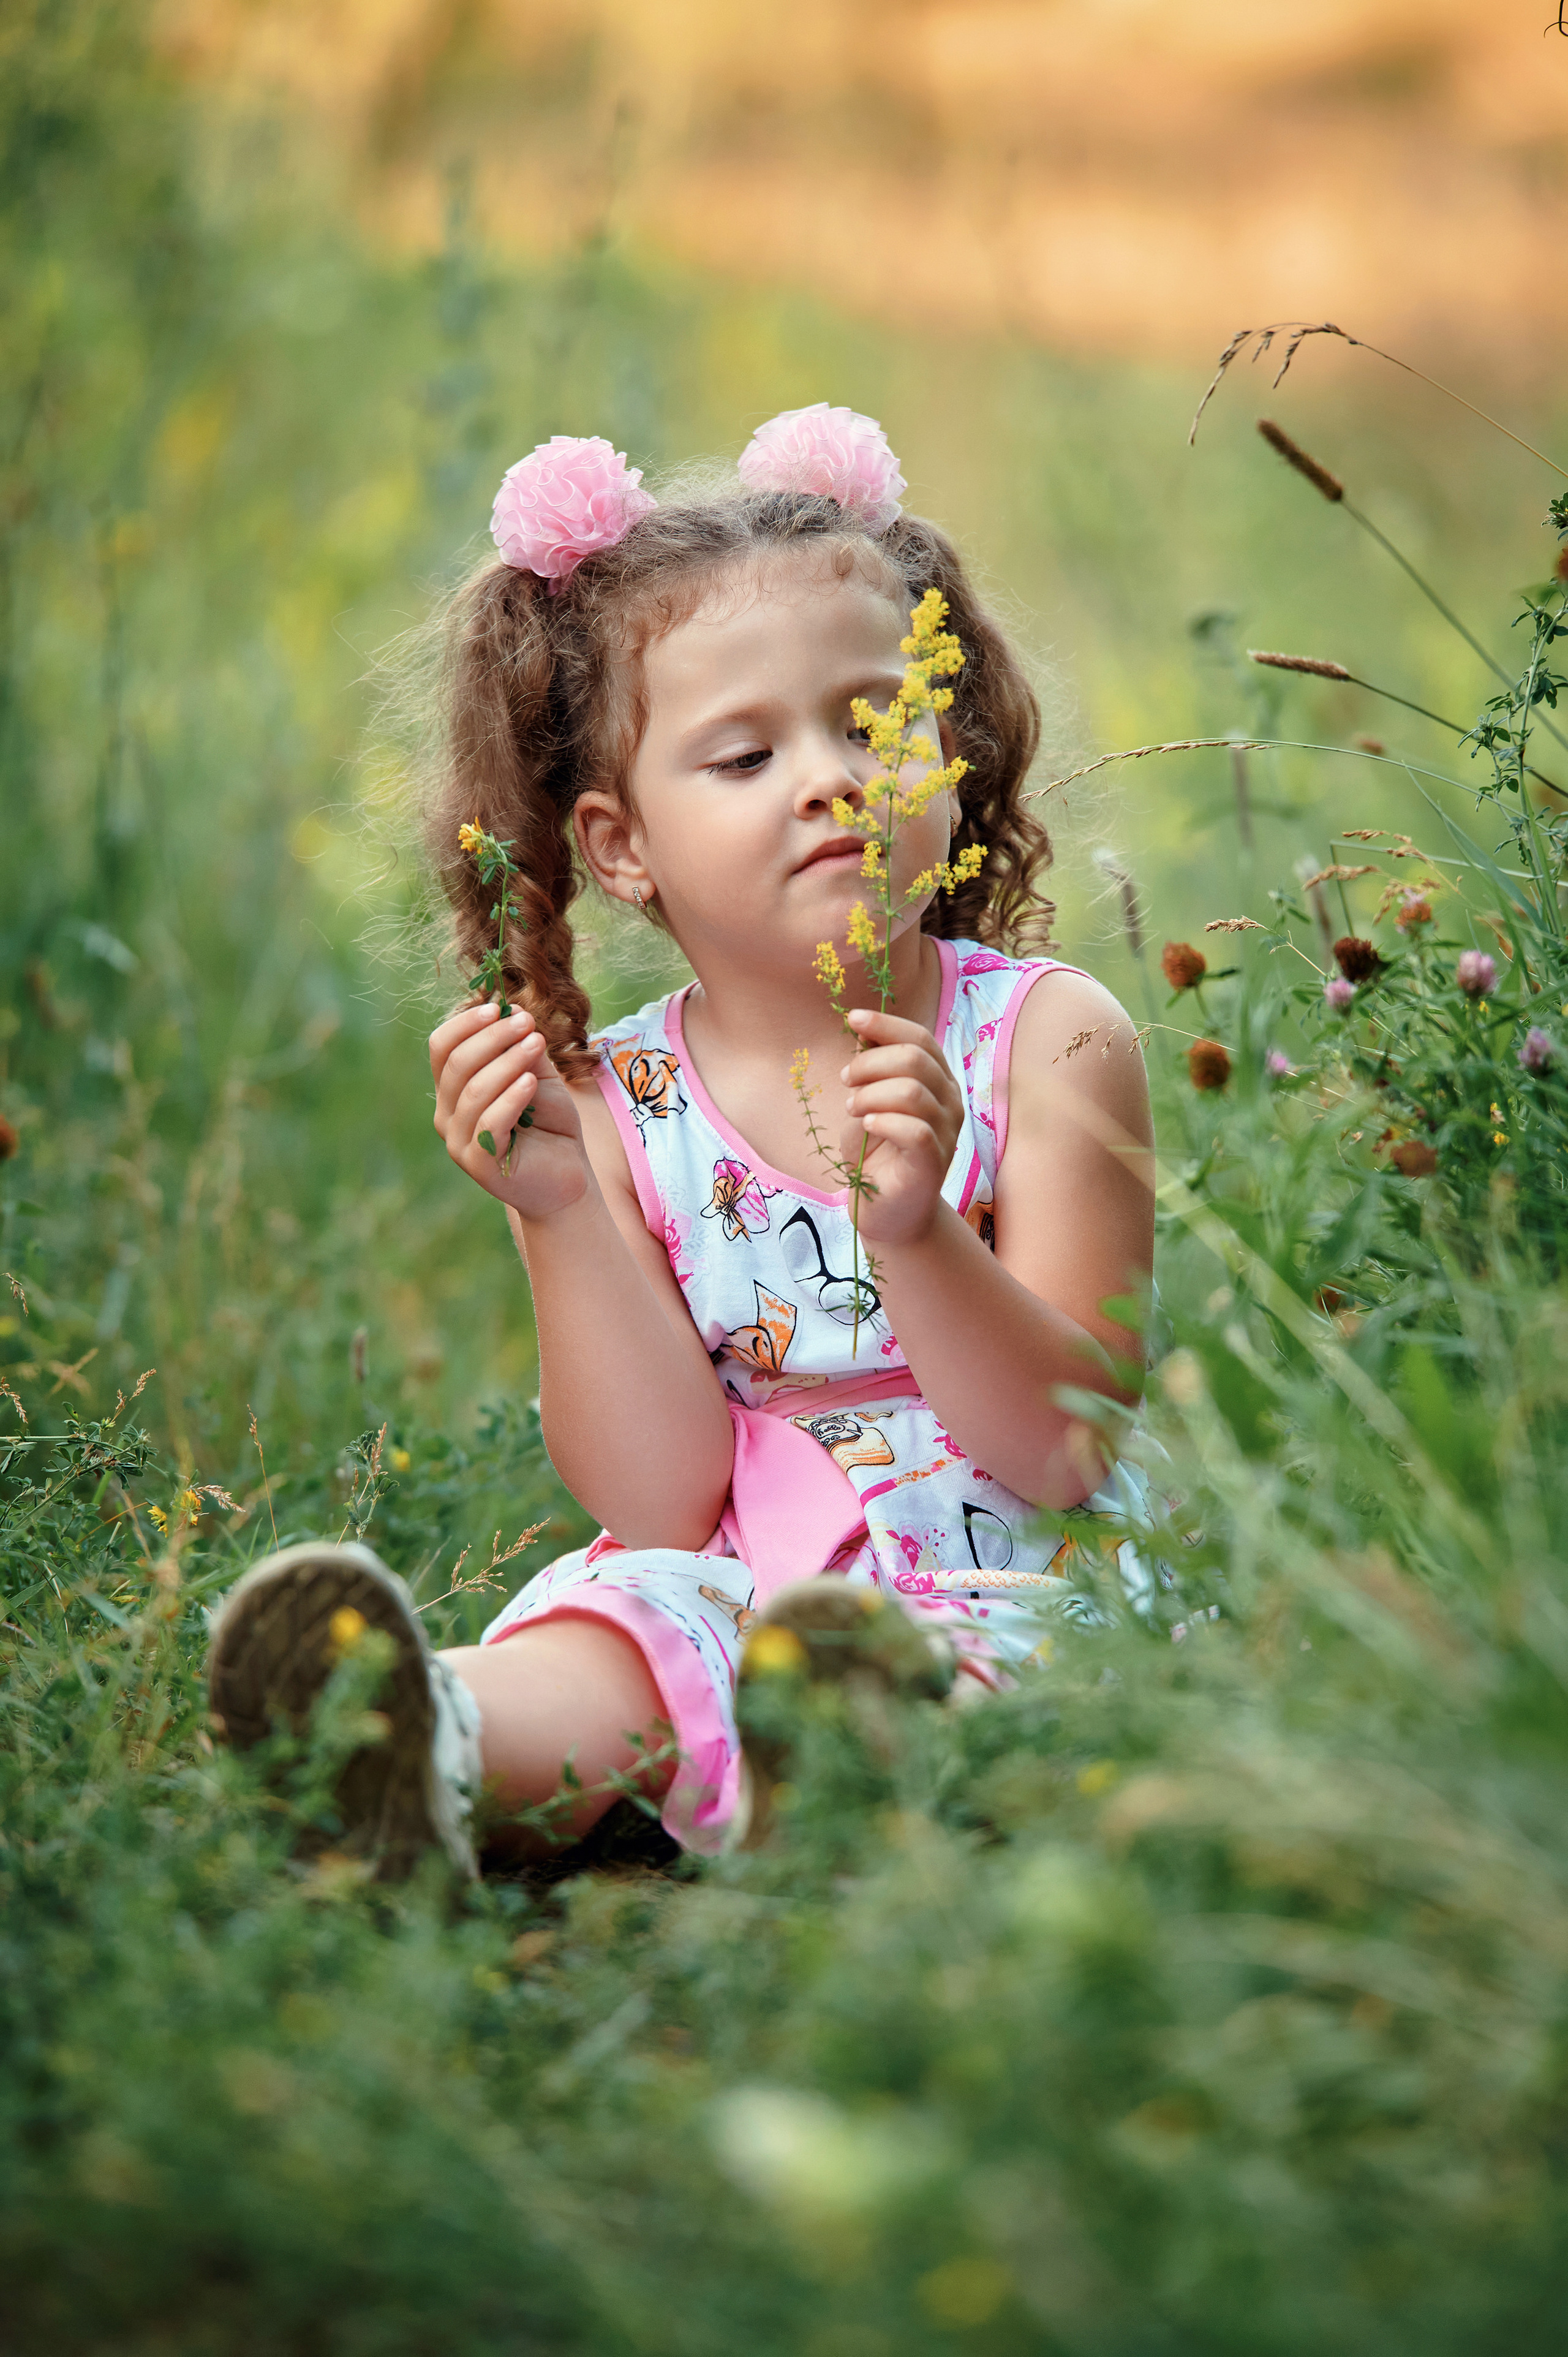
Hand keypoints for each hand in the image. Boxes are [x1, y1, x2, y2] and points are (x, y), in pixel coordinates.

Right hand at [429, 1002, 590, 1221]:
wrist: (567, 1177)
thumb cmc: (550, 1125)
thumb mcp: (538, 1076)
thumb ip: (523, 1048)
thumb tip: (513, 1010)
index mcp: (453, 1090)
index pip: (442, 1047)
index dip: (466, 1023)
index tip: (499, 1007)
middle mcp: (448, 1114)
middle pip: (456, 1064)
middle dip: (493, 1037)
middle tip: (526, 1022)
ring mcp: (459, 1141)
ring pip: (474, 1090)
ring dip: (508, 1061)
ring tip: (537, 1044)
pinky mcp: (479, 1164)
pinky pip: (490, 1122)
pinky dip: (511, 1097)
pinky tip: (531, 1082)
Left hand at [839, 1007, 963, 1248]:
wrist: (886, 1210)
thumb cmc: (877, 1155)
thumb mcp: (866, 1103)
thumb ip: (870, 1071)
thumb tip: (862, 1031)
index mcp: (937, 1081)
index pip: (920, 1039)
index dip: (885, 1025)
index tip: (852, 1019)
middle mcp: (949, 1103)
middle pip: (915, 1059)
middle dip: (870, 1063)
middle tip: (845, 1081)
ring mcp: (946, 1132)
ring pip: (912, 1092)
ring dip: (871, 1094)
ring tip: (853, 1109)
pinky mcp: (933, 1162)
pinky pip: (914, 1130)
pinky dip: (884, 1122)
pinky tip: (868, 1126)